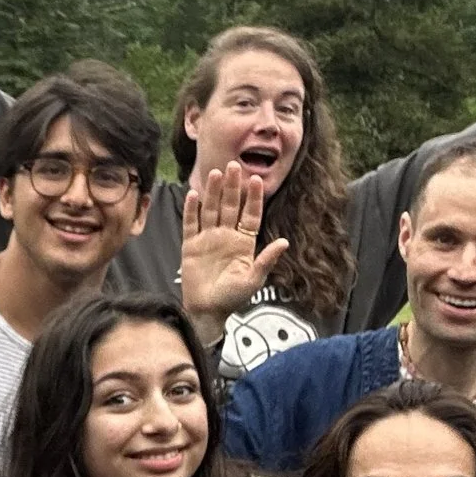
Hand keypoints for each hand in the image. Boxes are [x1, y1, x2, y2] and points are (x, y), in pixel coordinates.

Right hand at [180, 162, 288, 332]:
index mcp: (244, 242)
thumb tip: (285, 242)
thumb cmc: (232, 298)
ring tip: (216, 173)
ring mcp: (208, 239)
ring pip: (211, 210)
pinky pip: (190, 223)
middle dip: (233, 187)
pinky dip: (191, 209)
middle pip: (230, 206)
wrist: (207, 311)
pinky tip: (193, 194)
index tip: (256, 179)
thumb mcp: (253, 280)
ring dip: (213, 192)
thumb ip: (266, 260)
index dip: (253, 198)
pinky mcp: (191, 245)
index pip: (250, 215)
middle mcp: (226, 236)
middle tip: (234, 165)